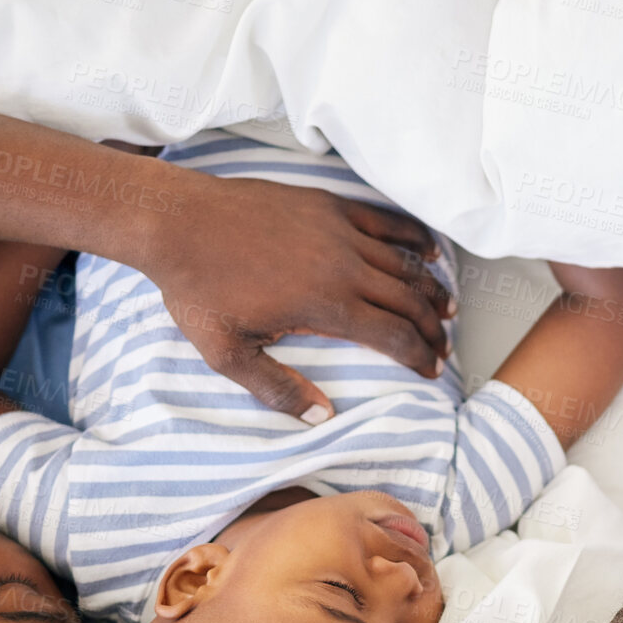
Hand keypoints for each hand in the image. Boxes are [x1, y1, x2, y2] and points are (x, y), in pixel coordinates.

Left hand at [146, 176, 452, 421]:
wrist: (176, 222)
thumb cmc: (197, 289)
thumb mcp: (228, 354)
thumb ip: (278, 389)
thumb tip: (323, 416)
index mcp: (324, 306)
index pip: (393, 335)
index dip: (419, 356)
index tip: (429, 370)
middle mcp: (343, 267)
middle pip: (409, 300)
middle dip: (433, 328)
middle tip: (442, 347)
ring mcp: (339, 232)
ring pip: (404, 263)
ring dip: (431, 288)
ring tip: (446, 309)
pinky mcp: (328, 206)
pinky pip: (385, 221)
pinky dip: (413, 237)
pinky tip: (428, 251)